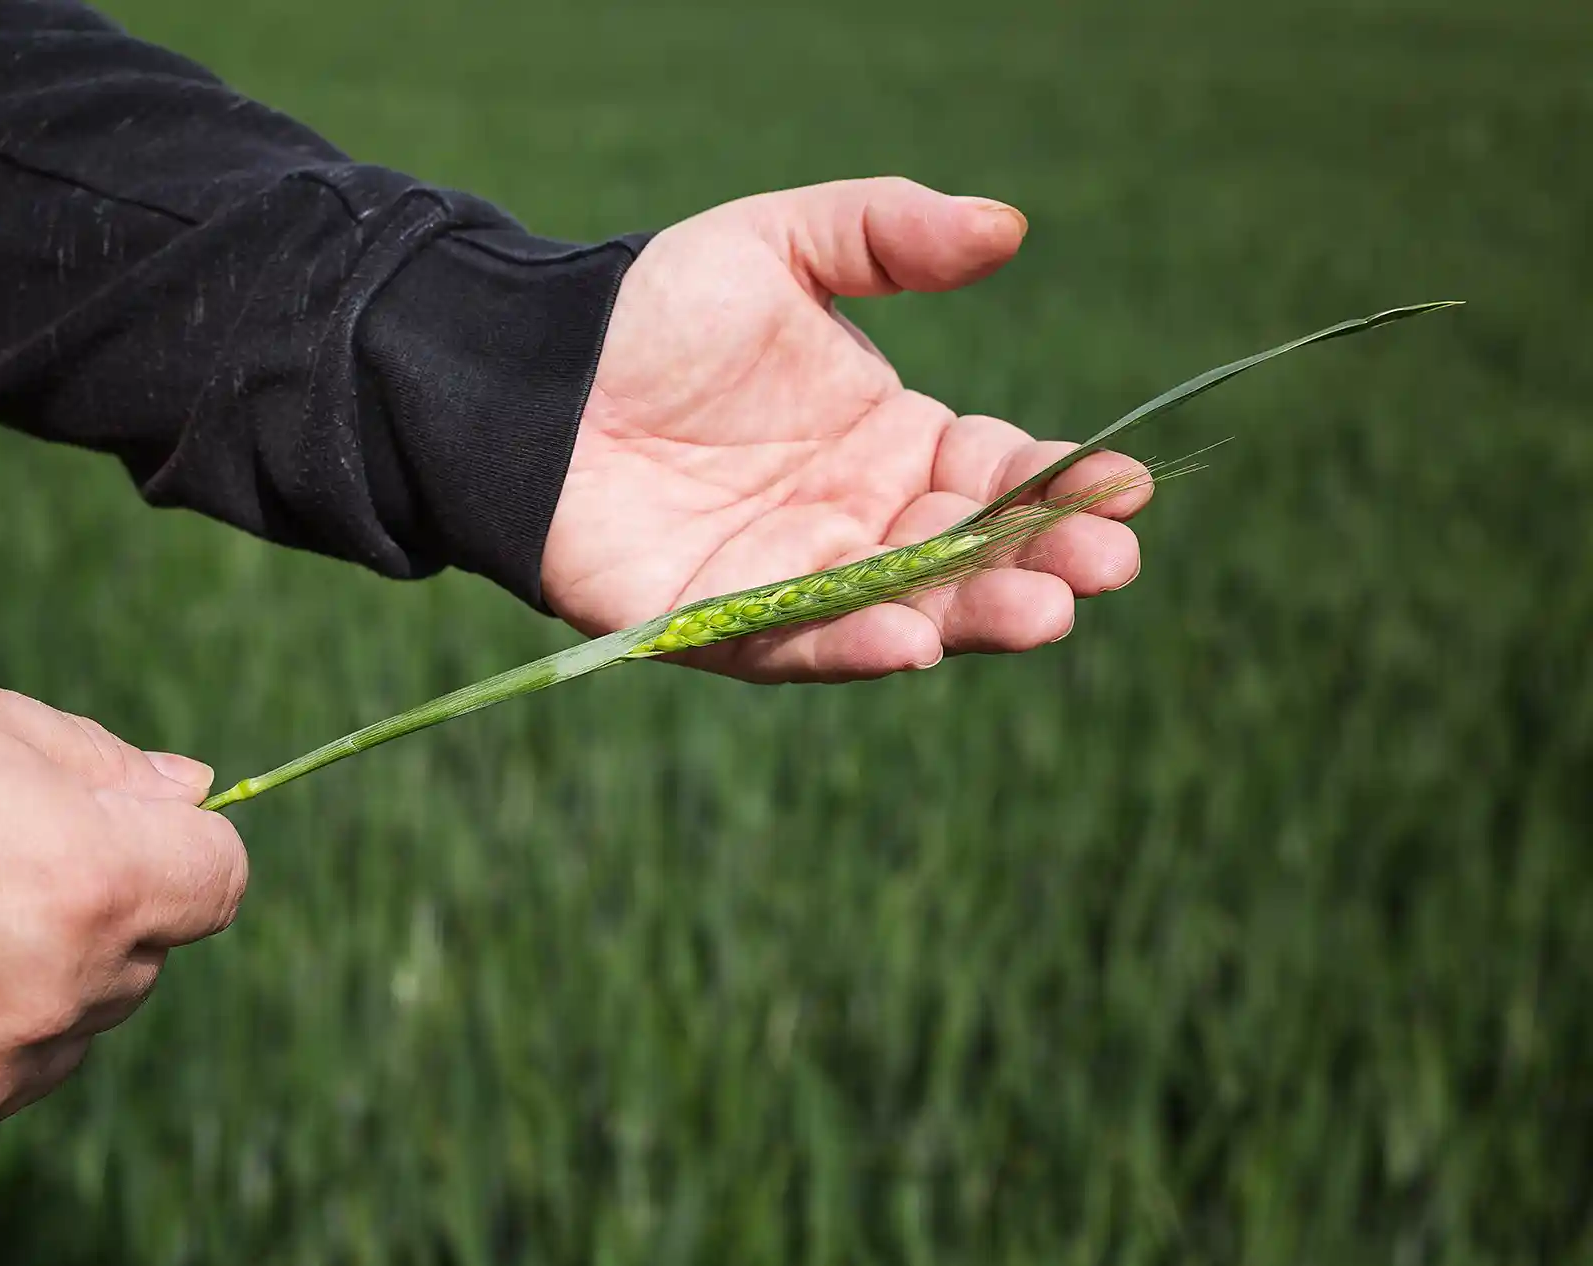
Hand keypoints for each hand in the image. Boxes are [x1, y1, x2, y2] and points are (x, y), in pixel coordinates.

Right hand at [0, 677, 246, 1161]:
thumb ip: (109, 767)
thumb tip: (195, 792)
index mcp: (94, 880)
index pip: (221, 880)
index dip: (185, 851)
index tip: (140, 837)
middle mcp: (62, 987)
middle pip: (145, 955)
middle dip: (102, 911)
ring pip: (76, 1021)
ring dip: (42, 979)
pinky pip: (1, 1077)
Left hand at [543, 177, 1150, 681]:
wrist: (533, 372)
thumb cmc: (654, 312)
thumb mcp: (780, 246)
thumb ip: (888, 235)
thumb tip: (1009, 227)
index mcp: (890, 440)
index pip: (996, 471)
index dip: (1061, 484)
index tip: (1126, 488)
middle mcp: (858, 520)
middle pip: (969, 554)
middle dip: (1041, 562)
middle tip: (1105, 566)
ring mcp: (795, 578)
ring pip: (906, 608)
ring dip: (975, 615)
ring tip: (1044, 612)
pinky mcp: (720, 625)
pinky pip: (800, 641)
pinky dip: (856, 645)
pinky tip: (913, 639)